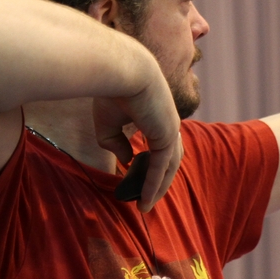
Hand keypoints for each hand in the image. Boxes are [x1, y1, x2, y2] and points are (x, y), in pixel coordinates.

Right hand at [92, 88, 181, 212]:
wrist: (121, 72)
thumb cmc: (112, 91)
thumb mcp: (108, 124)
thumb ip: (115, 144)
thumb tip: (127, 161)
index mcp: (159, 116)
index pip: (161, 147)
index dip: (151, 165)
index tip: (135, 179)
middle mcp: (169, 124)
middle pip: (168, 161)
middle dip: (158, 182)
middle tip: (145, 200)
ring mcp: (171, 130)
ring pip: (167, 168)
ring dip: (156, 189)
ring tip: (144, 206)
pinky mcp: (167, 135)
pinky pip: (161, 167)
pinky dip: (153, 185)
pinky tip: (144, 199)